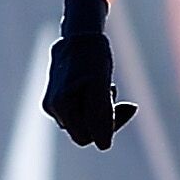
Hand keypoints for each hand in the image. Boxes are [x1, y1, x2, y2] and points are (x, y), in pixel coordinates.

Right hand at [41, 0, 137, 149]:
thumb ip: (101, 115)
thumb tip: (103, 145)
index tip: (127, 106)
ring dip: (100, 108)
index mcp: (61, 106)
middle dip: (105, 117)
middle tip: (114, 93)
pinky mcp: (57, 97)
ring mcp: (53, 104)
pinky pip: (80, 110)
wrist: (80, 34)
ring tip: (106, 85)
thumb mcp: (101, 85)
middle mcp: (53, 108)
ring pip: (84, 121)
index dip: (109, 127)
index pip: (89, 137)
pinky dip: (93, 101)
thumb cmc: (92, 57)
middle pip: (85, 132)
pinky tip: (97, 85)